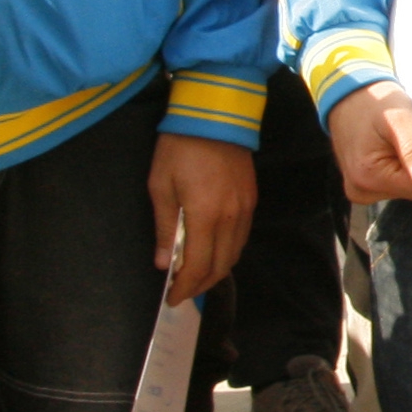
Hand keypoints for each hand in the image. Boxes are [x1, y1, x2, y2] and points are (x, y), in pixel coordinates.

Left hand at [148, 134, 255, 303]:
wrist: (214, 113)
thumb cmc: (179, 147)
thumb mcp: (160, 186)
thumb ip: (164, 227)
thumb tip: (163, 263)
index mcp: (205, 216)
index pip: (197, 267)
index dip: (184, 287)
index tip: (171, 298)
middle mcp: (230, 218)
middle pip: (220, 267)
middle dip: (200, 286)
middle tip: (182, 292)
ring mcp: (245, 208)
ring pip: (234, 254)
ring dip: (215, 271)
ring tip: (195, 276)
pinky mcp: (251, 198)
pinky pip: (242, 237)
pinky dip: (228, 253)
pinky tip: (213, 252)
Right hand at [324, 80, 411, 203]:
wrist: (349, 97)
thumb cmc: (373, 103)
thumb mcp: (399, 119)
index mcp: (368, 177)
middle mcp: (361, 191)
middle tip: (400, 139)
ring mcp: (360, 191)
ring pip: (405, 187)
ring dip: (406, 164)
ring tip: (391, 141)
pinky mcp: (363, 188)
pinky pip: (394, 185)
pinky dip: (397, 167)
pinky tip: (386, 149)